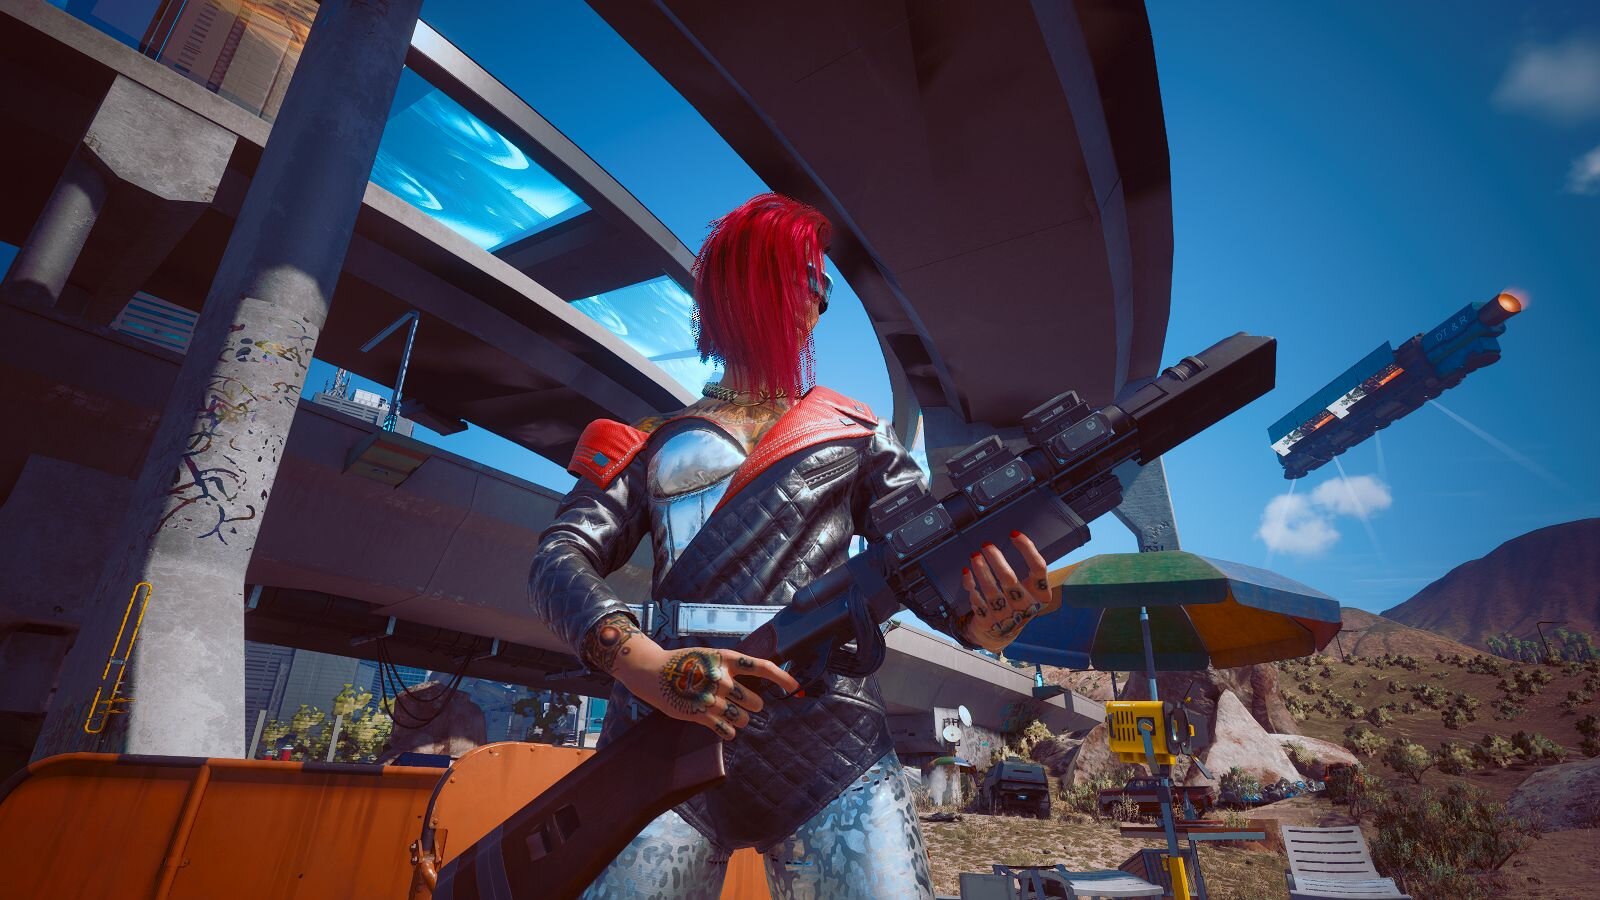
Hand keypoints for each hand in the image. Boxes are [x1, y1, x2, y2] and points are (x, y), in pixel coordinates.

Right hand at [580, 612, 799, 740]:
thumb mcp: (709, 655)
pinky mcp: (699, 714)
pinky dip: (728, 731)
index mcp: (725, 658)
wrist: (652, 671)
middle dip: (752, 705)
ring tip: (730, 715)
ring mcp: (711, 697)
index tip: (795, 686)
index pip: (762, 667)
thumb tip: (756, 681)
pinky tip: (725, 729)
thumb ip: (730, 667)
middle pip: (755, 700)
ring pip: (742, 718)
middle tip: (744, 704)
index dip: (782, 677)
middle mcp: (721, 677)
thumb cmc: (684, 662)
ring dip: (740, 720)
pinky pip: (725, 730)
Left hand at [960, 531, 1052, 651]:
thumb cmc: (1016, 603)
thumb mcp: (1029, 590)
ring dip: (981, 570)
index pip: (1038, 568)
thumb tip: (1015, 538)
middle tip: (986, 544)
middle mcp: (1025, 607)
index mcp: (1041, 596)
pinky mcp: (988, 621)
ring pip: (991, 590)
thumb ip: (1027, 571)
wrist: (1001, 634)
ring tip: (975, 555)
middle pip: (1010, 579)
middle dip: (996, 559)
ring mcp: (1006, 617)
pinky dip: (970, 584)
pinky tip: (966, 572)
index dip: (1027, 549)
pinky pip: (976, 599)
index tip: (1014, 534)